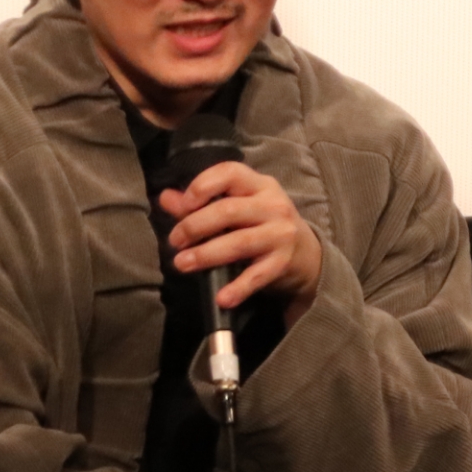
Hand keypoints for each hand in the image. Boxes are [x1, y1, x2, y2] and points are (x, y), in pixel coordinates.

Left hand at [161, 161, 323, 325]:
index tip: (182, 205)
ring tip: (182, 264)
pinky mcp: (283, 262)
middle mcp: (274, 206)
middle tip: (175, 241)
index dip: (202, 186)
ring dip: (206, 254)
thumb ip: (202, 201)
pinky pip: (257, 275)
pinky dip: (238, 288)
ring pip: (239, 242)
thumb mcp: (238, 205)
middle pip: (228, 210)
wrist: (305, 253)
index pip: (230, 173)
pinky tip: (221, 298)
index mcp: (259, 185)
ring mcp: (281, 234)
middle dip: (194, 226)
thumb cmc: (261, 223)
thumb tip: (166, 198)